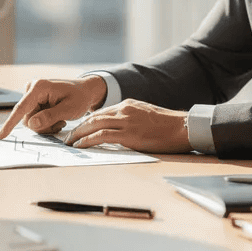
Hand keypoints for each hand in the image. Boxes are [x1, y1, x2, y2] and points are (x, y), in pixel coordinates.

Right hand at [0, 76, 107, 138]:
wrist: (85, 91)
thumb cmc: (80, 97)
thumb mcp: (70, 109)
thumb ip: (50, 116)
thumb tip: (32, 124)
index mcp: (39, 87)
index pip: (21, 108)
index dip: (10, 123)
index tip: (1, 136)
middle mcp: (31, 88)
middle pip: (27, 118)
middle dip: (42, 126)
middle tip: (59, 124)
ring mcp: (31, 95)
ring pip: (29, 121)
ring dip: (44, 126)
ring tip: (59, 120)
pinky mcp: (33, 101)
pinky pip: (33, 119)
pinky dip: (45, 123)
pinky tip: (56, 118)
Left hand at [64, 99, 188, 153]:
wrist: (183, 128)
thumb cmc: (168, 126)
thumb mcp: (145, 116)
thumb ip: (130, 119)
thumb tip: (117, 130)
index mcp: (128, 104)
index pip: (100, 112)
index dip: (86, 121)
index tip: (77, 130)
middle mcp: (124, 110)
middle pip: (93, 117)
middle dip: (78, 128)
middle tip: (68, 137)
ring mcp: (126, 121)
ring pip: (94, 125)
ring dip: (78, 134)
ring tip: (70, 143)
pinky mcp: (129, 134)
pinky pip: (102, 136)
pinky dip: (88, 141)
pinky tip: (80, 146)